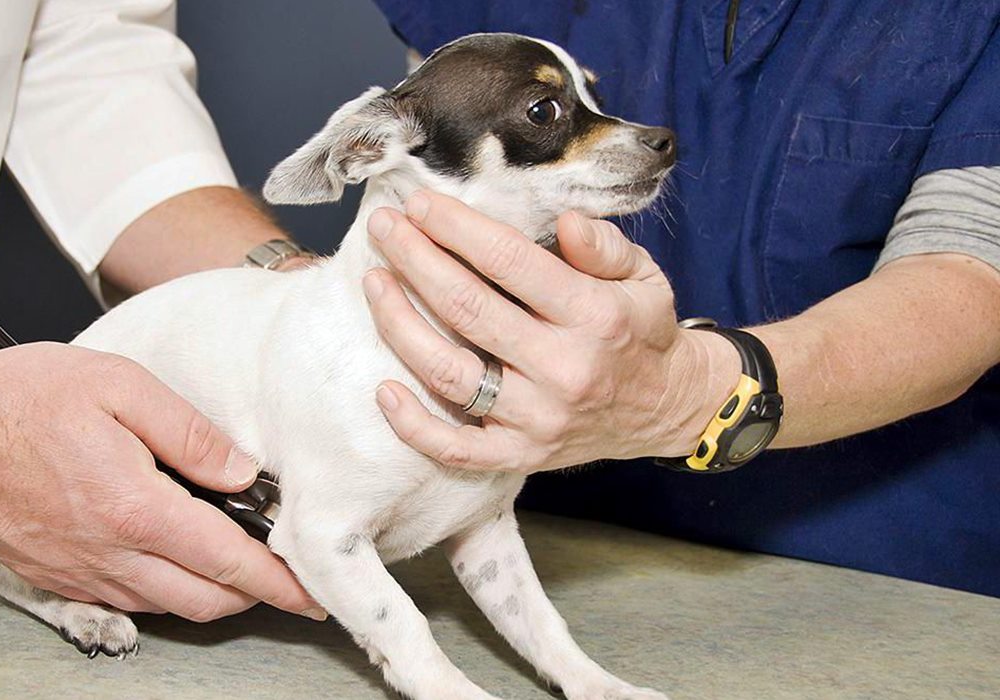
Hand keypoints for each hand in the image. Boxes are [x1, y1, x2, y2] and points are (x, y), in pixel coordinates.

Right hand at [0, 342, 323, 620]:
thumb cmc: (21, 396)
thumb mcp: (121, 387)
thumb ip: (192, 433)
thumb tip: (243, 472)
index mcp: (133, 507)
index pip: (227, 561)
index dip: (278, 581)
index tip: (309, 591)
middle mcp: (106, 553)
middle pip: (204, 601)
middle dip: (254, 596)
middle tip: (282, 578)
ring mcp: (76, 572)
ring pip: (166, 608)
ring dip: (209, 594)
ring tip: (232, 563)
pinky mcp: (52, 577)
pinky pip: (125, 601)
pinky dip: (163, 592)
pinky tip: (170, 559)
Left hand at [363, 191, 738, 472]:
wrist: (667, 408)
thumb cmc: (641, 331)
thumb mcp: (643, 276)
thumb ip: (605, 246)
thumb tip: (566, 221)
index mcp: (593, 316)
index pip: (509, 261)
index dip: (457, 228)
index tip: (420, 204)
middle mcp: (563, 369)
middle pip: (467, 308)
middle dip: (415, 260)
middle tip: (384, 228)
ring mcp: (538, 419)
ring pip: (449, 373)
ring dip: (401, 325)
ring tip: (375, 283)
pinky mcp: (521, 454)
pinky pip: (455, 448)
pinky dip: (414, 424)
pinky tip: (383, 388)